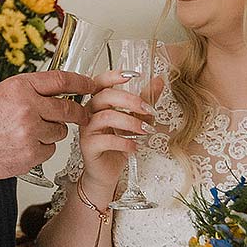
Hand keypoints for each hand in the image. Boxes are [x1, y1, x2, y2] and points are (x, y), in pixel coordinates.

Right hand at [0, 70, 98, 181]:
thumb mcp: (3, 94)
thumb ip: (30, 91)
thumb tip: (58, 92)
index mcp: (20, 87)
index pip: (61, 80)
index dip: (81, 83)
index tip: (92, 85)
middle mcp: (28, 106)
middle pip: (68, 109)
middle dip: (78, 113)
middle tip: (82, 115)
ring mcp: (30, 131)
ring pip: (60, 131)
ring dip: (52, 133)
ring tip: (28, 133)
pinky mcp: (31, 153)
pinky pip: (50, 150)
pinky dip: (41, 149)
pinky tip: (23, 147)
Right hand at [77, 70, 157, 193]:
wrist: (107, 172)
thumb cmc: (117, 145)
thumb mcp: (135, 119)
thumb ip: (144, 101)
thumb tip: (158, 81)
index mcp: (99, 103)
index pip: (100, 82)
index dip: (114, 76)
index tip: (132, 74)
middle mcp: (90, 113)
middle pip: (104, 96)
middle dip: (130, 100)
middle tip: (147, 109)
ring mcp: (87, 129)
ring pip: (106, 117)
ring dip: (131, 122)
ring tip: (145, 130)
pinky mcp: (88, 146)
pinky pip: (106, 140)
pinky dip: (125, 142)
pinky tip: (134, 145)